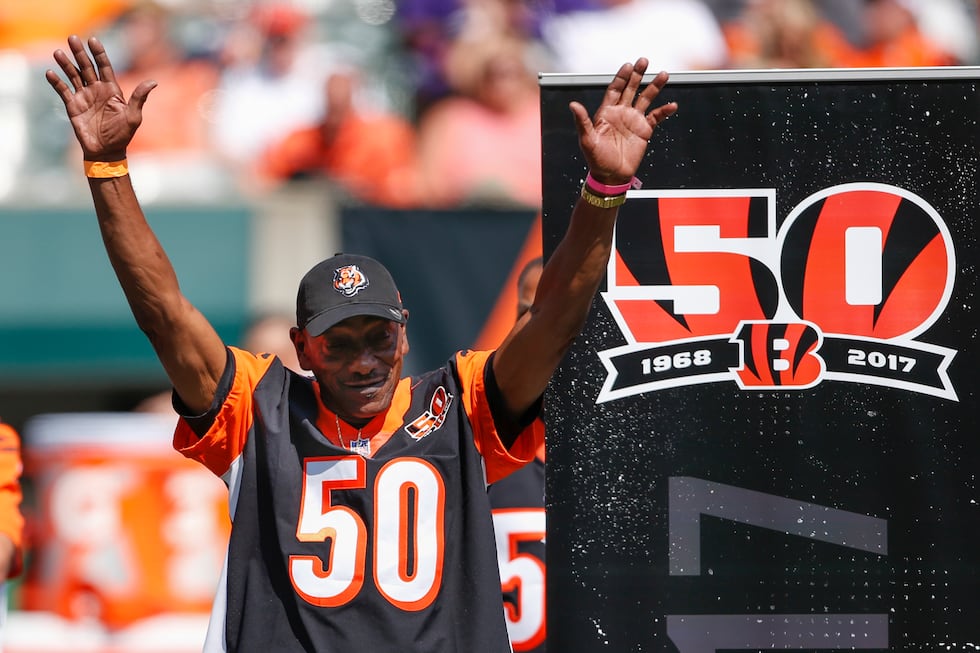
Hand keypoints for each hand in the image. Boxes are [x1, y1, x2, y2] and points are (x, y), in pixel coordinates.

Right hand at [45, 35, 155, 160]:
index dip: (99, 53)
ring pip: (73, 75)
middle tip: (73, 38)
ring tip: (59, 53)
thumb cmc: (122, 135)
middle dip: (80, 53)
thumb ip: (139, 98)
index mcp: (111, 90)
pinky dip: (56, 82)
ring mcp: (83, 96)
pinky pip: (63, 90)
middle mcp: (96, 90)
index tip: (93, 40)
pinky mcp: (72, 105)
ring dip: (66, 64)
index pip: (104, 66)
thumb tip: (153, 82)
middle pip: (86, 66)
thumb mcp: (133, 116)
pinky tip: (50, 73)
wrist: (106, 152)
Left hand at [569, 58, 676, 184]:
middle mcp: (621, 113)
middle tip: (644, 60)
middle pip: (630, 89)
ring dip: (654, 87)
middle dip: (637, 75)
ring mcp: (633, 120)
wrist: (611, 176)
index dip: (621, 77)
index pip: (615, 89)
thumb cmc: (596, 160)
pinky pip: (656, 117)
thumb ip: (582, 121)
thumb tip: (573, 105)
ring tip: (663, 74)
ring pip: (645, 98)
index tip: (628, 65)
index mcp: (606, 113)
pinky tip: (672, 105)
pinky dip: (664, 111)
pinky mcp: (644, 130)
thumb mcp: (587, 140)